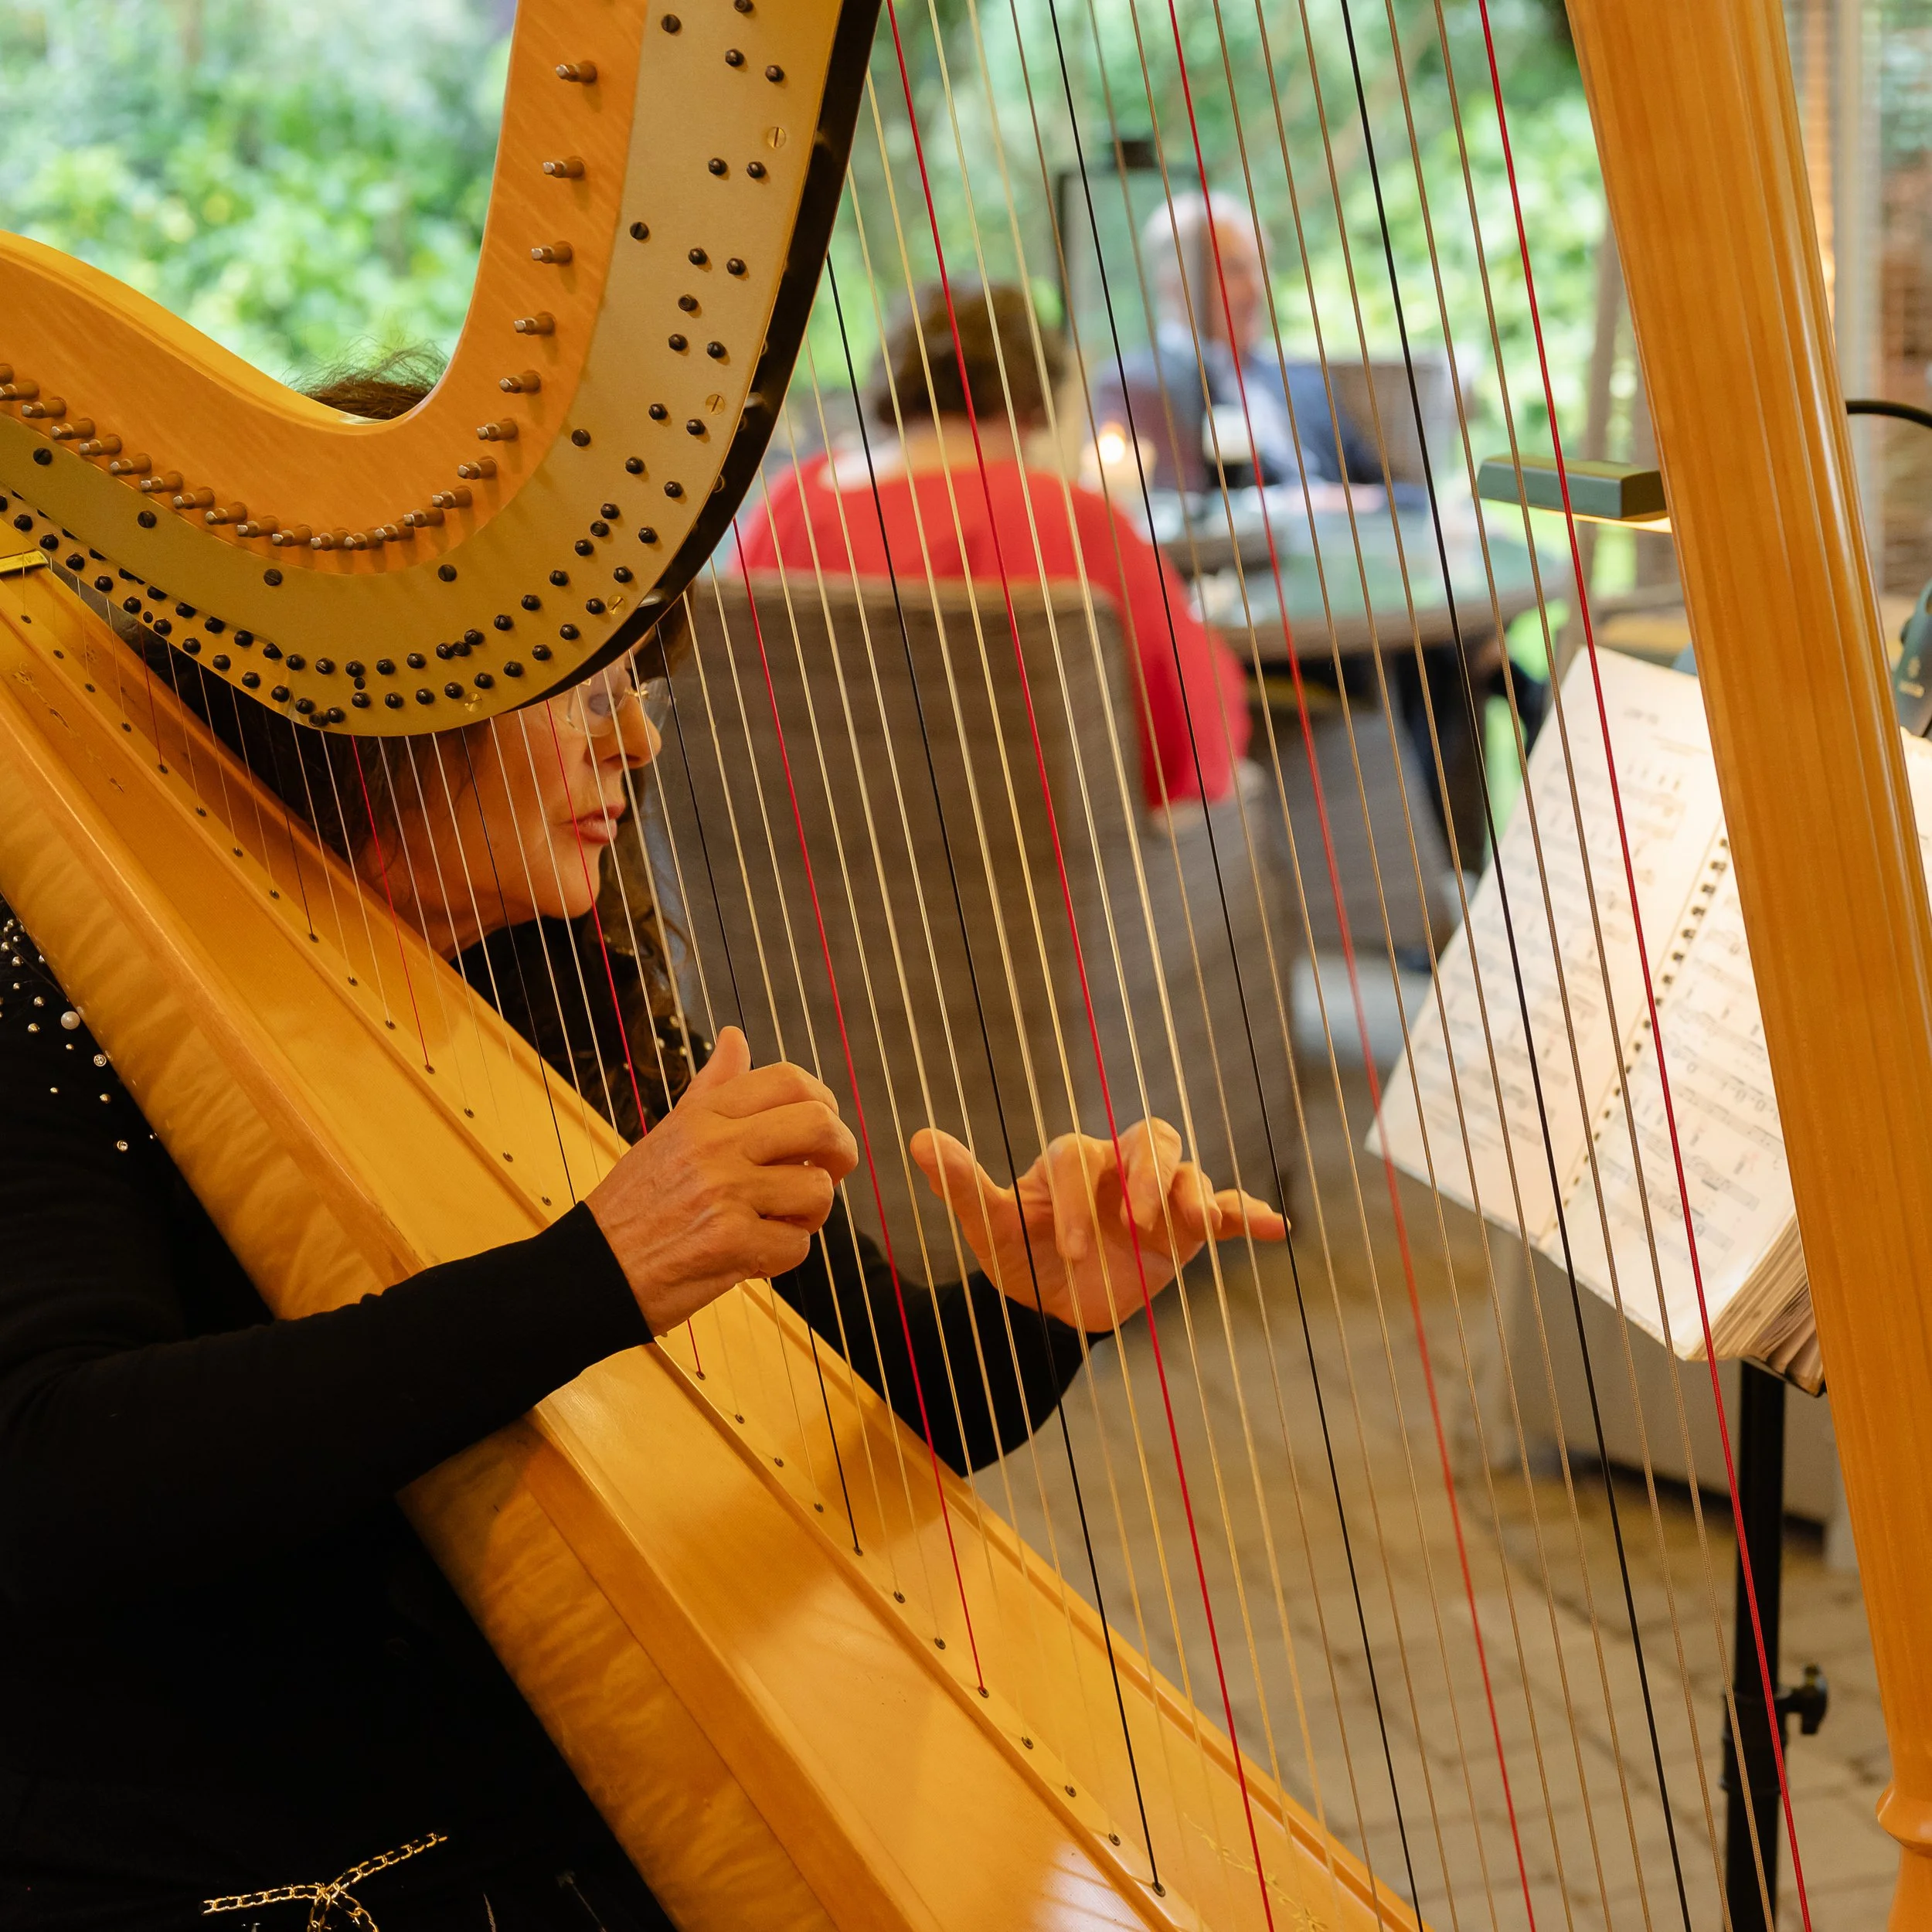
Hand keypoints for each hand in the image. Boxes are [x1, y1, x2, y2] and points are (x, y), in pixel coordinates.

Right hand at [587, 1027, 857, 1334]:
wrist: (591, 1271)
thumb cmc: (634, 1205)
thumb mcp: (669, 1134)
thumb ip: (711, 1088)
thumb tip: (736, 1036)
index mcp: (704, 1115)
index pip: (790, 1080)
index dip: (823, 1102)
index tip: (819, 1130)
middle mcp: (716, 1145)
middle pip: (820, 1125)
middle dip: (841, 1152)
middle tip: (828, 1172)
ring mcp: (725, 1193)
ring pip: (818, 1191)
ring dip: (810, 1215)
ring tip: (779, 1222)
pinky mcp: (730, 1243)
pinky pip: (797, 1246)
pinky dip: (783, 1256)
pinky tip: (755, 1255)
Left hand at [909, 1117, 1285, 1331]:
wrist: (1050, 1305)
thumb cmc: (1019, 1255)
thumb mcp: (989, 1225)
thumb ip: (963, 1184)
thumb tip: (918, 1138)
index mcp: (1074, 1160)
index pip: (1084, 1159)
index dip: (1078, 1199)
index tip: (1072, 1250)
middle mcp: (1121, 1168)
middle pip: (1152, 1138)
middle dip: (1148, 1174)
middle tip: (1136, 1221)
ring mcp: (1158, 1197)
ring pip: (1188, 1169)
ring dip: (1190, 1192)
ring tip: (1189, 1224)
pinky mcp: (1187, 1232)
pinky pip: (1223, 1211)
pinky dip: (1248, 1215)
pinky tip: (1272, 1228)